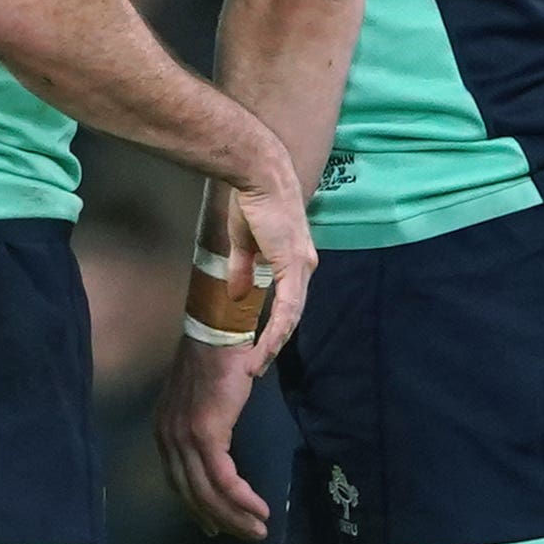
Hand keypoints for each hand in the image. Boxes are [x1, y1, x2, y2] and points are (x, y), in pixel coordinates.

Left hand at [155, 335, 270, 539]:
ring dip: (235, 516)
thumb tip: (219, 449)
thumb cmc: (217, 359)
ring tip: (258, 530)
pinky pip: (224, 480)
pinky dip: (243, 500)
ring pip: (208, 493)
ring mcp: (184, 438)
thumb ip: (205, 426)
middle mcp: (167, 439)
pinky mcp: (205, 435)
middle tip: (245, 535)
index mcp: (165, 432)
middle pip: (191, 495)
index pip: (178, 483)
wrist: (218, 332)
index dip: (198, 508)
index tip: (215, 526)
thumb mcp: (203, 400)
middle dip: (220, 520)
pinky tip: (260, 510)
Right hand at [226, 172, 315, 362]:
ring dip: (273, 345)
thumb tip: (239, 294)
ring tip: (256, 366)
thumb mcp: (244, 243)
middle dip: (274, 344)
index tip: (260, 347)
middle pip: (292, 315)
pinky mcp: (294, 265)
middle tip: (257, 367)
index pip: (289, 302)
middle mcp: (305, 266)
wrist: (258, 177)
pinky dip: (276, 331)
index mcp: (294, 261)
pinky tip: (266, 349)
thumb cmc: (251, 202)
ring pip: (291, 317)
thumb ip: (243, 269)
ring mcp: (302, 267)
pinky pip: (287, 308)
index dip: (275, 327)